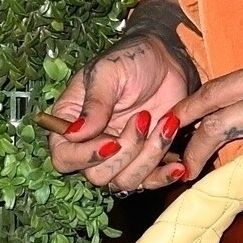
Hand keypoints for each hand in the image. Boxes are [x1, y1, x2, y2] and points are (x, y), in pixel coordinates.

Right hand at [43, 33, 192, 190]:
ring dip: (149, 157)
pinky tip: (178, 165)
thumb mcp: (108, 73)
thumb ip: (94, 103)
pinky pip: (150, 183)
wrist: (167, 60)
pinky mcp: (145, 160)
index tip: (111, 141)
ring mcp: (119, 156)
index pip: (64, 156)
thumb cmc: (131, 59)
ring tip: (165, 123)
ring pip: (125, 182)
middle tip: (143, 119)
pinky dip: (164, 176)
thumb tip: (74, 134)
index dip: (84, 157)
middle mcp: (91, 145)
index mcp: (72, 123)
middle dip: (125, 152)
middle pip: (97, 175)